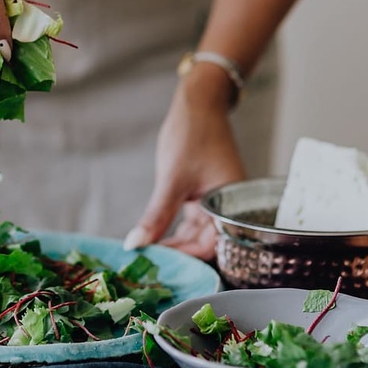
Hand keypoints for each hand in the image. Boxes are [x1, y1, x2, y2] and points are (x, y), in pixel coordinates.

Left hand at [124, 69, 246, 258]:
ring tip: (148, 252)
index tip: (158, 264)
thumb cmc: (192, 135)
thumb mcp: (172, 179)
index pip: (211, 247)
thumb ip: (156, 216)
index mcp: (231, 207)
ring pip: (195, 234)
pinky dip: (174, 229)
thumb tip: (136, 244)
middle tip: (148, 262)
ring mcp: (216, 203)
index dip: (186, 259)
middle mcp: (228, 209)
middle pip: (204, 245)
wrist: (200, 103)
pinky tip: (155, 236)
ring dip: (173, 243)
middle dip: (177, 254)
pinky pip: (191, 221)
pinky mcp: (205, 196)